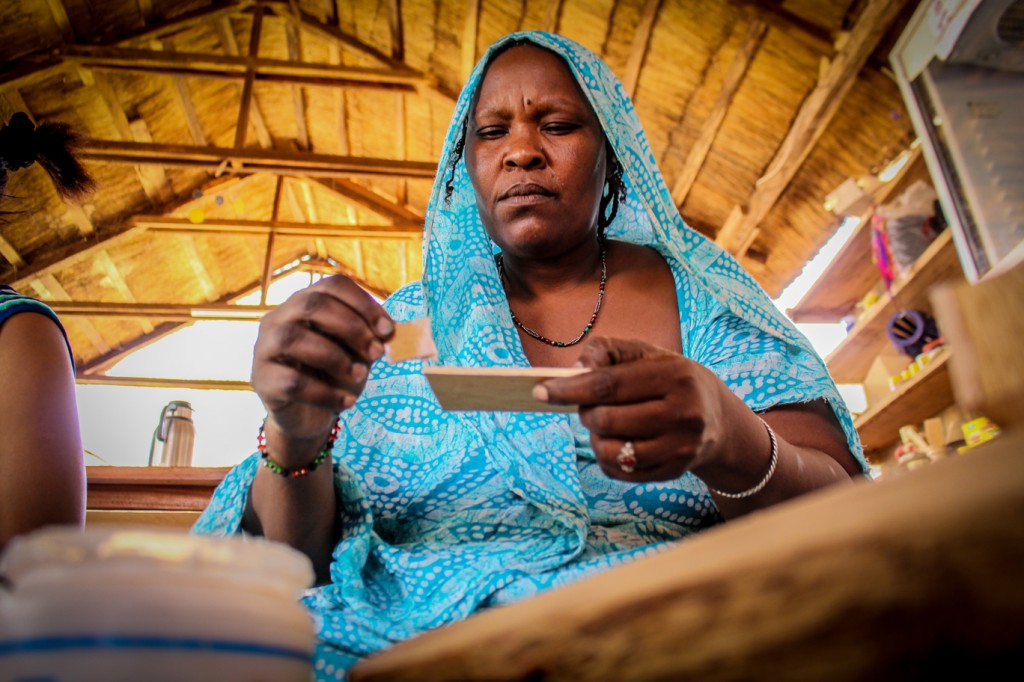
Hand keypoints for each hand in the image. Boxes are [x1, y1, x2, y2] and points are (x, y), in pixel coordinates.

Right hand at [250, 275, 393, 453]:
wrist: (309, 417)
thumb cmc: (334, 376)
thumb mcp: (357, 354)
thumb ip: (368, 339)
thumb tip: (386, 332)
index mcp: (305, 303)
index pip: (333, 285)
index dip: (363, 303)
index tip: (389, 329)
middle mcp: (279, 318)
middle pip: (312, 305)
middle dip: (351, 328)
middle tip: (376, 353)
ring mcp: (264, 347)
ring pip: (294, 339)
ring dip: (336, 358)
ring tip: (359, 376)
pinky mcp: (261, 380)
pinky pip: (292, 381)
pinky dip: (325, 393)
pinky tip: (346, 402)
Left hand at [538, 337, 733, 481]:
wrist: (718, 420)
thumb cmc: (670, 379)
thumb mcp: (646, 354)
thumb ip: (608, 351)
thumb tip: (574, 369)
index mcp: (675, 377)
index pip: (610, 385)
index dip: (571, 388)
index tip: (540, 390)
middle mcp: (684, 414)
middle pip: (607, 420)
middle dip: (586, 412)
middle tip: (589, 406)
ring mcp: (680, 448)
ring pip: (610, 450)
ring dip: (595, 437)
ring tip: (606, 424)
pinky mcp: (673, 472)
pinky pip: (620, 471)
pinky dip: (607, 456)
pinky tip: (618, 441)